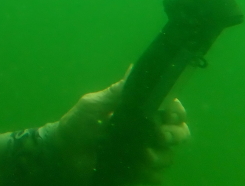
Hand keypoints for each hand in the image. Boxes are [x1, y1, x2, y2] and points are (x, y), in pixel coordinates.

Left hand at [54, 78, 190, 183]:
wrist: (64, 154)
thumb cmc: (77, 125)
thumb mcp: (93, 105)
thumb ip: (115, 93)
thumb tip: (133, 69)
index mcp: (140, 111)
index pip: (172, 108)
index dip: (176, 110)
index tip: (168, 113)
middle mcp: (148, 132)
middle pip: (180, 133)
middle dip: (174, 134)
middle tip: (158, 135)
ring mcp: (146, 154)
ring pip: (169, 156)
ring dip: (159, 156)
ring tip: (142, 155)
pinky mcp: (139, 174)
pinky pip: (156, 177)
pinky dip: (149, 174)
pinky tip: (136, 168)